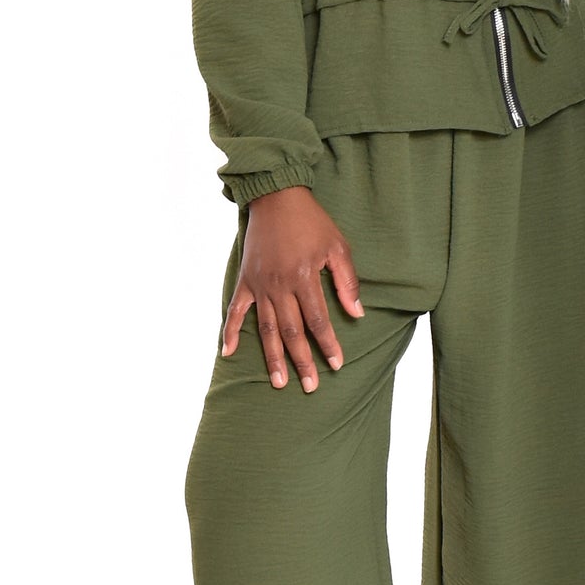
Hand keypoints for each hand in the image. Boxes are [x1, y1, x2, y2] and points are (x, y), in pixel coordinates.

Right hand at [221, 186, 364, 392]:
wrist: (277, 198)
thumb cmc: (312, 222)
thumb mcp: (338, 246)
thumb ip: (347, 281)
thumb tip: (357, 314)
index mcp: (304, 278)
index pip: (318, 321)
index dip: (328, 344)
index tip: (336, 364)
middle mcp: (279, 286)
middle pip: (292, 332)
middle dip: (302, 361)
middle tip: (310, 386)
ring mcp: (259, 285)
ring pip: (266, 329)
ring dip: (272, 357)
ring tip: (278, 382)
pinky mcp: (245, 280)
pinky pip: (234, 310)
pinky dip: (229, 331)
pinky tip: (227, 353)